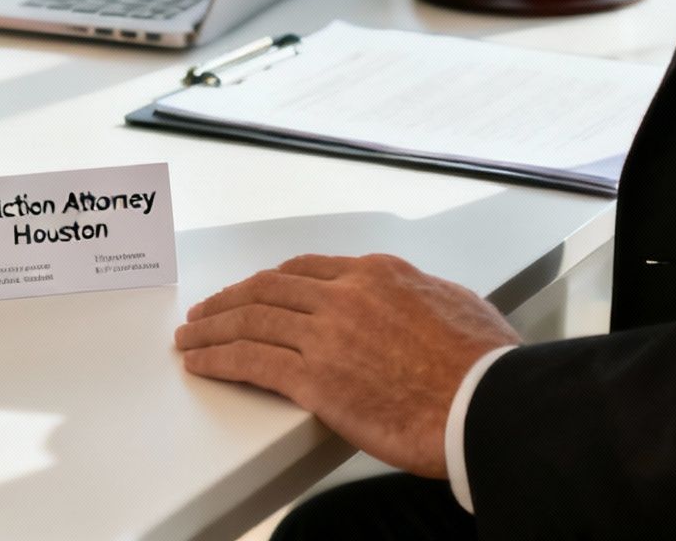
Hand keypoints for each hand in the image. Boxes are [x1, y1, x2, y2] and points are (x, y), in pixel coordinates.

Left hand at [174, 254, 520, 477]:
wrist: (485, 405)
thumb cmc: (483, 365)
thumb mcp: (455, 305)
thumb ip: (420, 296)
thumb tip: (413, 304)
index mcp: (377, 275)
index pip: (306, 270)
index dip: (270, 281)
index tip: (253, 290)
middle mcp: (344, 296)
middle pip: (267, 290)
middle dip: (229, 300)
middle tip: (205, 312)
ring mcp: (325, 336)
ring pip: (250, 321)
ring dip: (211, 328)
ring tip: (190, 337)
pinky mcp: (314, 380)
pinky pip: (250, 362)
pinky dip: (217, 359)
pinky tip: (201, 363)